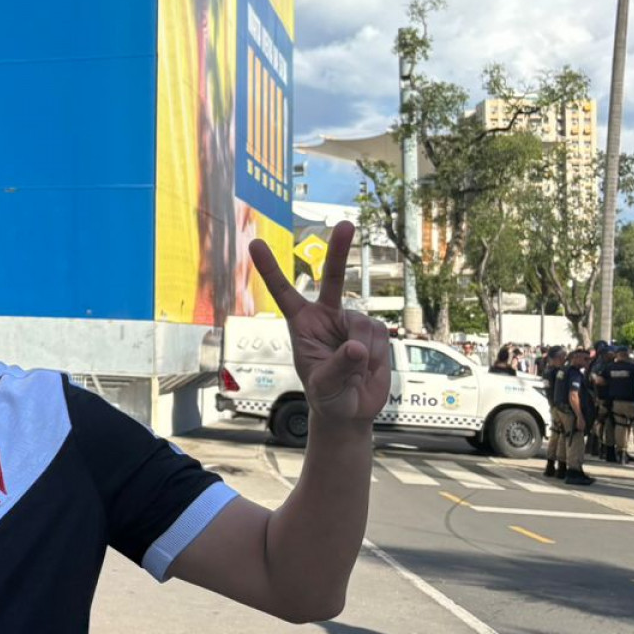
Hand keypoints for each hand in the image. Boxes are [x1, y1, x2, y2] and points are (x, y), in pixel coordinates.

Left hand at [249, 222, 390, 436]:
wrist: (351, 410)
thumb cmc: (328, 396)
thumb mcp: (324, 386)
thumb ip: (338, 366)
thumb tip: (356, 346)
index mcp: (302, 324)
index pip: (284, 292)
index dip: (270, 268)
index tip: (255, 243)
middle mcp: (326, 317)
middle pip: (333, 278)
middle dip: (339, 250)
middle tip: (345, 223)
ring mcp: (351, 322)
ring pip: (362, 322)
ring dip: (362, 351)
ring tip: (354, 372)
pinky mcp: (374, 332)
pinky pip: (379, 336)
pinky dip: (375, 355)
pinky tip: (368, 368)